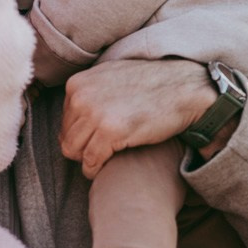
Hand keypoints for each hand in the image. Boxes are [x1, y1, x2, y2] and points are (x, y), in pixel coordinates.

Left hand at [60, 59, 224, 177]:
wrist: (183, 88)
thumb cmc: (151, 84)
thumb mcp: (111, 76)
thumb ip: (89, 91)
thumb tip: (73, 109)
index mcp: (77, 83)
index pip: (64, 121)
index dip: (80, 135)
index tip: (95, 141)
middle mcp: (81, 97)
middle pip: (66, 138)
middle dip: (82, 150)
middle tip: (100, 155)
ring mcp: (94, 114)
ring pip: (74, 151)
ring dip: (88, 161)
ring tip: (103, 162)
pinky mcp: (111, 131)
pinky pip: (91, 161)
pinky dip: (95, 170)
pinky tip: (105, 169)